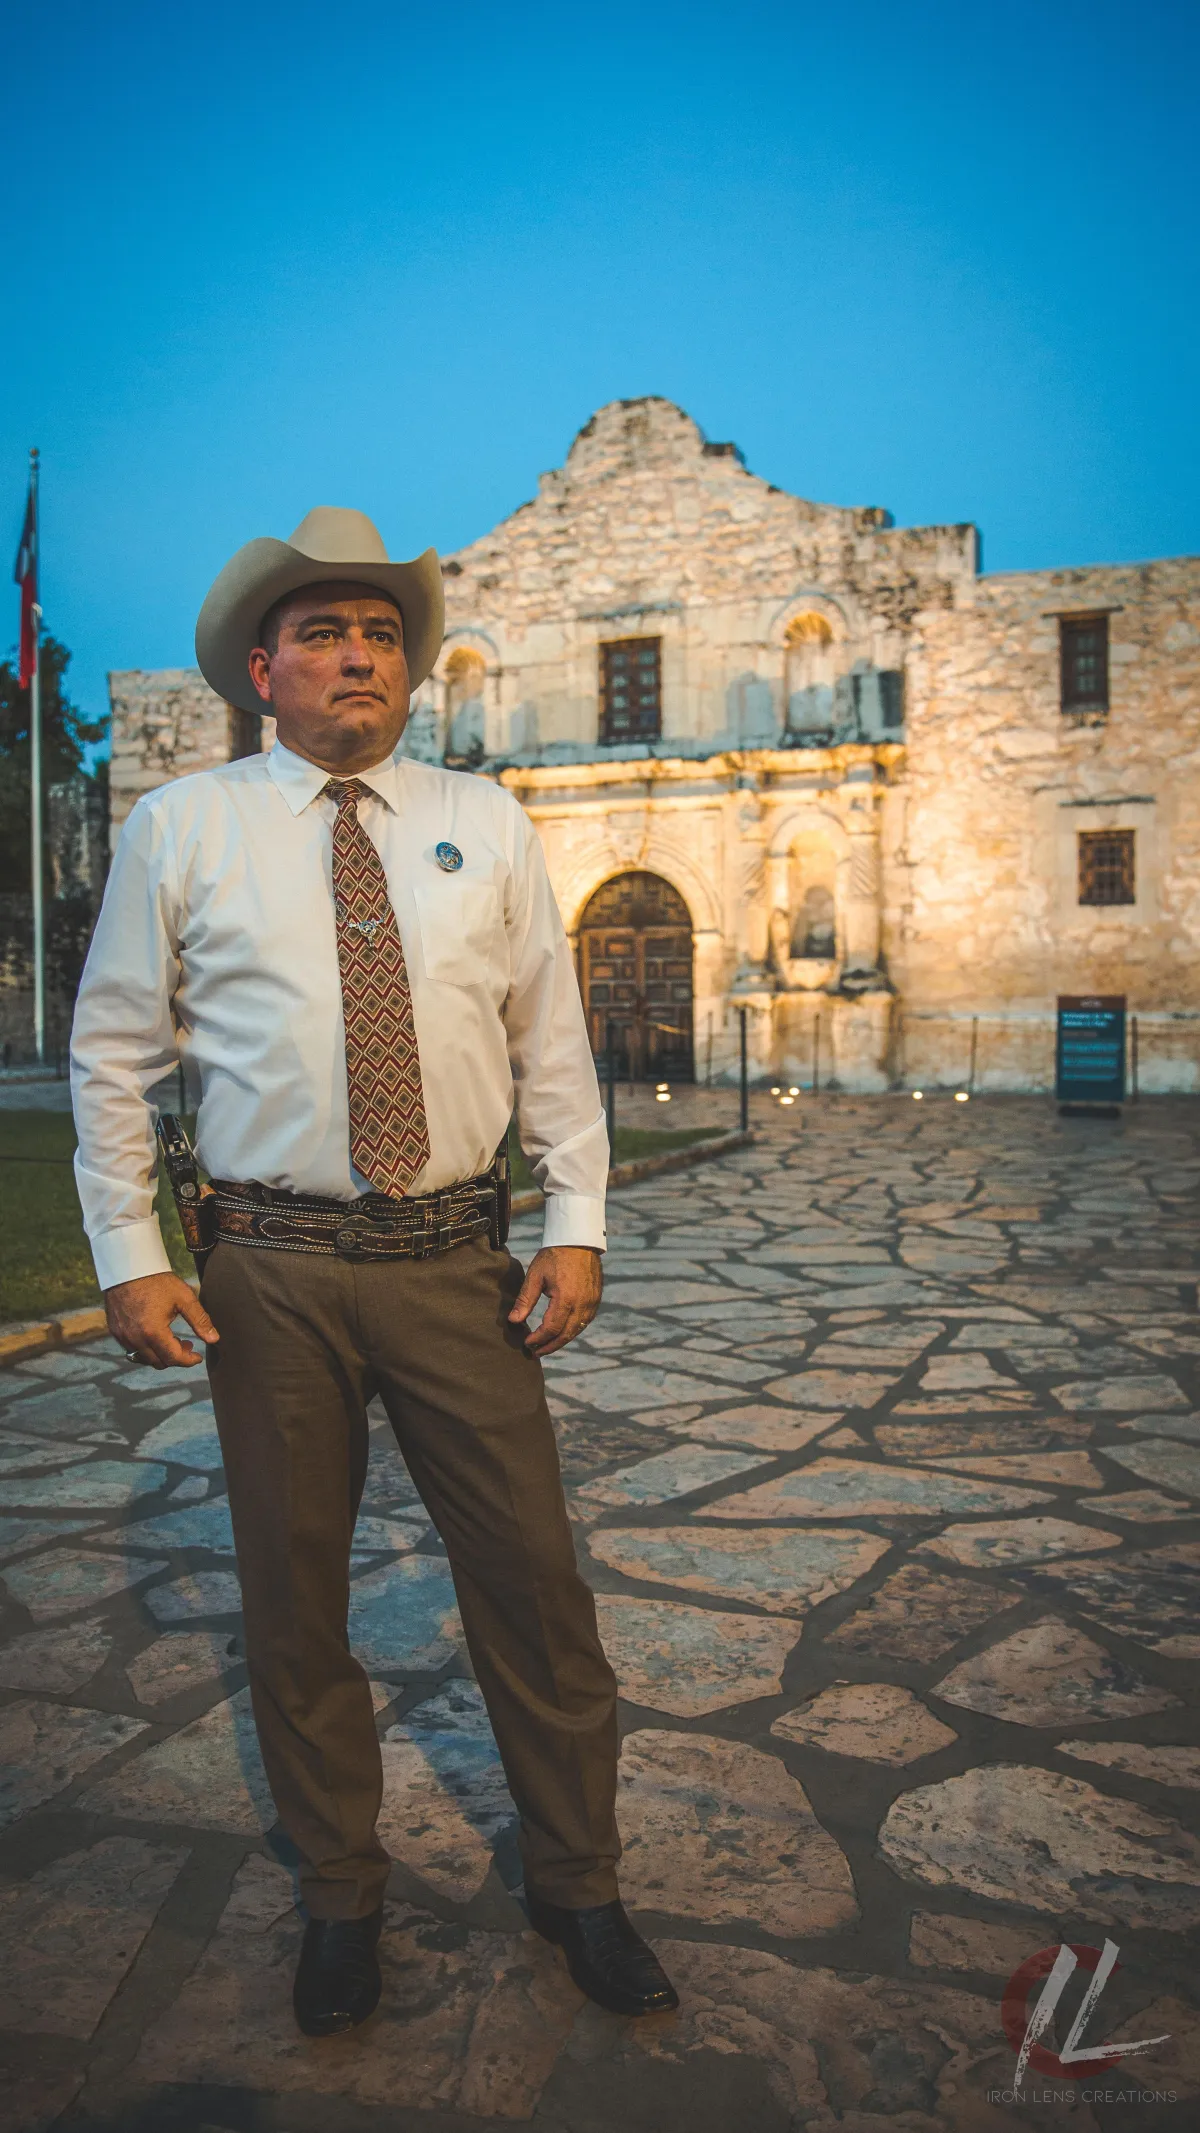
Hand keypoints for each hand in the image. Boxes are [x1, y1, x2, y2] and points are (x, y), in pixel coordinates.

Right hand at [105, 1272, 219, 1368]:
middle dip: (176, 1357)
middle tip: (187, 1344)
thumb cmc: (157, 1281)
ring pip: (144, 1359)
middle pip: (159, 1362)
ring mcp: (123, 1336)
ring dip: (160, 1355)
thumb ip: (200, 1320)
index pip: (173, 1358)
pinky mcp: (115, 1332)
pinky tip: (155, 1335)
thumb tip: (214, 1339)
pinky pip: (132, 1350)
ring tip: (172, 1339)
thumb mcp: (184, 1298)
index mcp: (153, 1332)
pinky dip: (146, 1349)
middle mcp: (135, 1339)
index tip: (198, 1357)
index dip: (188, 1361)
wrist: (128, 1268)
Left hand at [508, 1246, 602, 1357]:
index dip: (538, 1339)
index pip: (551, 1329)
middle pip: (565, 1335)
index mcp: (566, 1300)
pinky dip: (572, 1330)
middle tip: (536, 1352)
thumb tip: (513, 1321)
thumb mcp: (535, 1276)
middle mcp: (582, 1305)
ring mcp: (591, 1303)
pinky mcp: (596, 1300)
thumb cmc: (554, 1256)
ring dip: (561, 1340)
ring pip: (576, 1330)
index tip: (527, 1343)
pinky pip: (584, 1322)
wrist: (578, 1240)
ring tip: (547, 1345)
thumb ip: (525, 1301)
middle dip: (550, 1346)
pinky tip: (561, 1331)